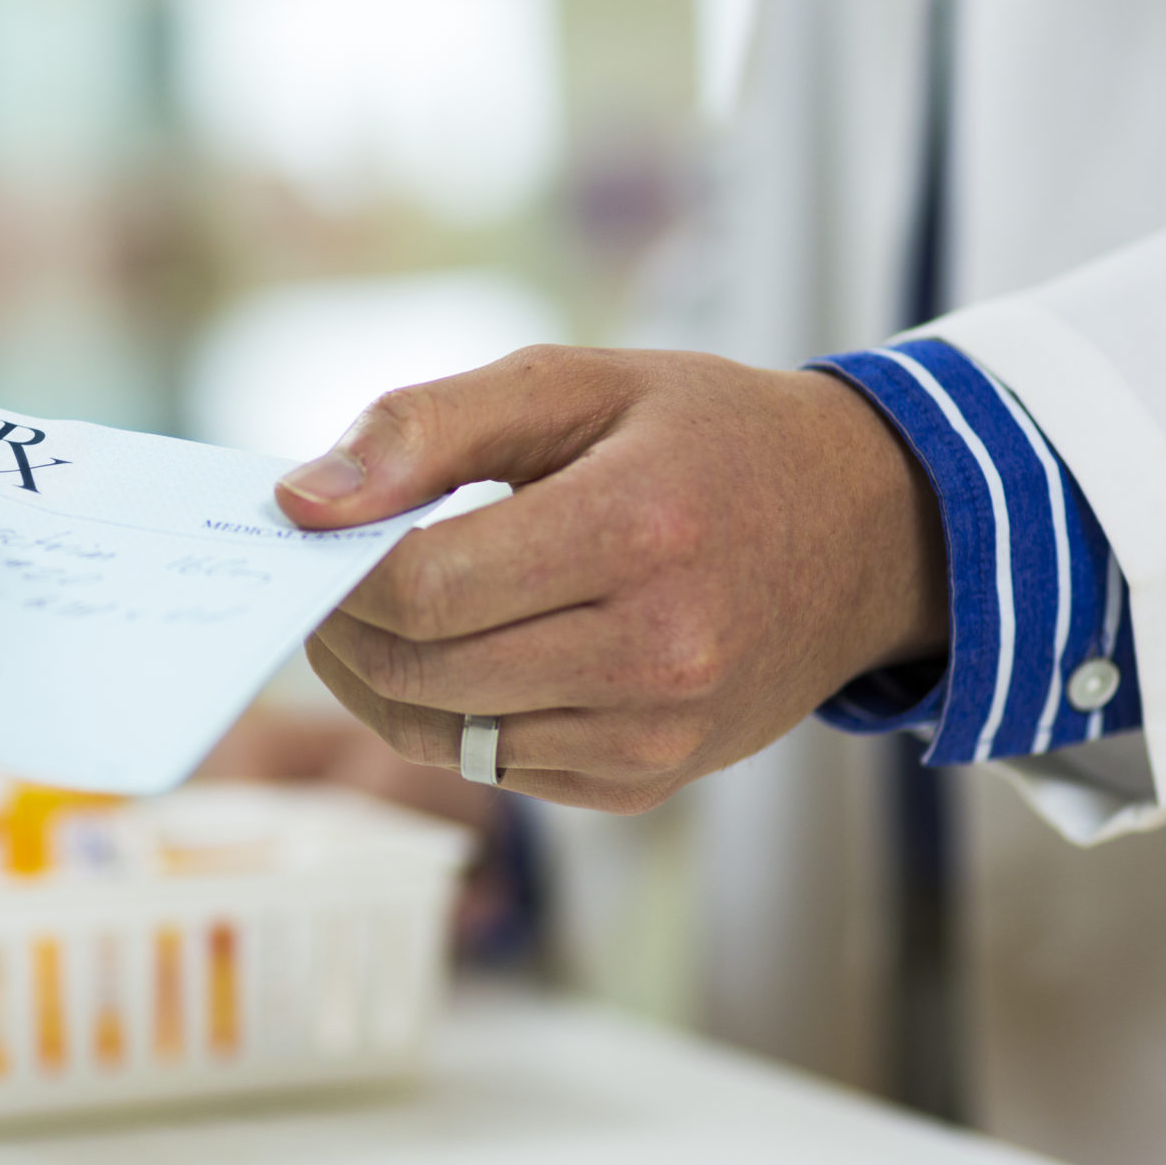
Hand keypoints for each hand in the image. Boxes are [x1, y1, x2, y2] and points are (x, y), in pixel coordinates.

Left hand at [274, 347, 948, 813]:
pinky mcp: (653, 781)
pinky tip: (471, 655)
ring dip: (386, 682)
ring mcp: (659, 731)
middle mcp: (658, 649)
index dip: (343, 570)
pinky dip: (458, 719)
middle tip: (324, 580)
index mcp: (635, 528)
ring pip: (448, 737)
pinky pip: (502, 770)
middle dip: (343, 630)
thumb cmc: (705, 438)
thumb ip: (425, 427)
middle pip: (424, 672)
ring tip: (383, 616)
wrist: (866, 531)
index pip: (426, 586)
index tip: (316, 535)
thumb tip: (298, 501)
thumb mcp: (575, 383)